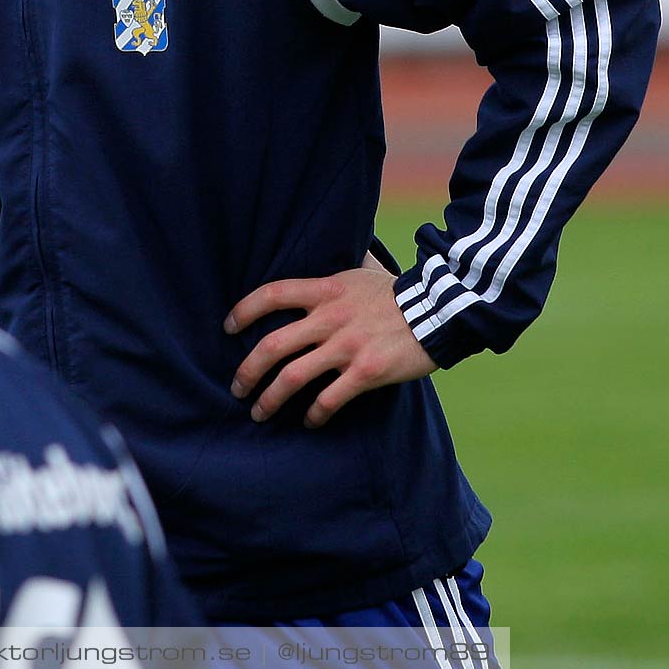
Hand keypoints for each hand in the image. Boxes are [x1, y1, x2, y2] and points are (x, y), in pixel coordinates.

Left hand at [224, 266, 434, 427]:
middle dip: (247, 371)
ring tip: (260, 412)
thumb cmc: (397, 292)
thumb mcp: (362, 270)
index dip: (243, 311)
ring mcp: (347, 347)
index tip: (227, 328)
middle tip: (236, 388)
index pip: (270, 294)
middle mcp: (329, 318)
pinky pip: (328, 399)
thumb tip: (331, 247)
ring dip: (270, 400)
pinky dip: (314, 414)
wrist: (441, 311)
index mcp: (324, 290)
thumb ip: (337, 269)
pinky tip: (309, 421)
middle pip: (271, 345)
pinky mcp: (366, 373)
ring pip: (292, 377)